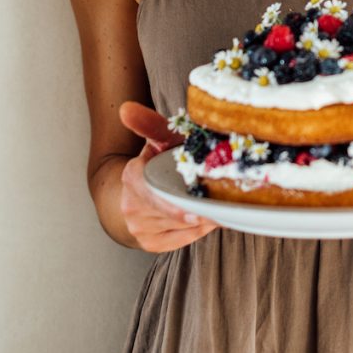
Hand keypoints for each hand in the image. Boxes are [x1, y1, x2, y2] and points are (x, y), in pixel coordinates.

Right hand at [118, 101, 219, 252]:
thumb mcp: (158, 139)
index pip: (153, 193)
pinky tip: (209, 217)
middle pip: (173, 213)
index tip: (198, 212)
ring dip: (204, 218)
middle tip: (227, 206)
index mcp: (132, 177)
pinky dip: (199, 229)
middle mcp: (131, 206)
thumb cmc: (156, 161)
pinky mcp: (150, 244)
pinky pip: (183, 240)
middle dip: (200, 210)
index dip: (175, 205)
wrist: (133, 191)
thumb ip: (149, 125)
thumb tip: (126, 108)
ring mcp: (139, 228)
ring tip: (221, 205)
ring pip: (182, 227)